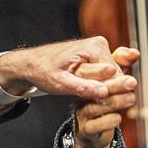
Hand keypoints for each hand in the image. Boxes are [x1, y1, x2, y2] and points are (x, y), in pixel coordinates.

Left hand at [0, 35, 137, 101]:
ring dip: (102, 88)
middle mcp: (100, 45)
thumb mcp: (61, 83)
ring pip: (112, 77)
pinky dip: (99, 84)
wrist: (32, 63)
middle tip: (85, 95)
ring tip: (82, 90)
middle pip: (116, 76)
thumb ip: (84, 87)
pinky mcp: (96, 56)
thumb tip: (104, 92)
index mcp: (94, 48)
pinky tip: (87, 89)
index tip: (100, 102)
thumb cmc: (43, 70)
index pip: (116, 75)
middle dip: (105, 90)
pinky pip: (105, 75)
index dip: (108, 92)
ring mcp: (99, 50)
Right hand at [72, 47, 141, 147]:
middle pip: (96, 90)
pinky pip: (94, 126)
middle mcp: (83, 97)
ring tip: (130, 99)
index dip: (110, 72)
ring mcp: (82, 114)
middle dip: (115, 85)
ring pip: (95, 107)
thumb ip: (122, 65)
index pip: (95, 75)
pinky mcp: (86, 130)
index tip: (123, 70)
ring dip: (115, 102)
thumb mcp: (113, 81)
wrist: (94, 134)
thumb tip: (135, 52)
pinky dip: (107, 122)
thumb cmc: (105, 103)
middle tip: (131, 82)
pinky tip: (118, 118)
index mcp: (88, 83)